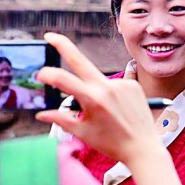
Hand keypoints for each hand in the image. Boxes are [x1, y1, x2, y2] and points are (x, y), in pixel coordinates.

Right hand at [36, 33, 163, 164]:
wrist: (143, 148)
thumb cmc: (111, 143)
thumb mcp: (83, 133)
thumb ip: (61, 119)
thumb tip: (41, 114)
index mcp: (93, 100)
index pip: (64, 79)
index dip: (49, 74)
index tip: (40, 73)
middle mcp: (108, 87)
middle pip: (80, 61)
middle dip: (63, 45)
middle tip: (50, 35)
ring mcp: (122, 84)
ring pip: (99, 82)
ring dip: (96, 92)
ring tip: (109, 115)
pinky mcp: (134, 84)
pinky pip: (115, 85)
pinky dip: (112, 94)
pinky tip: (120, 109)